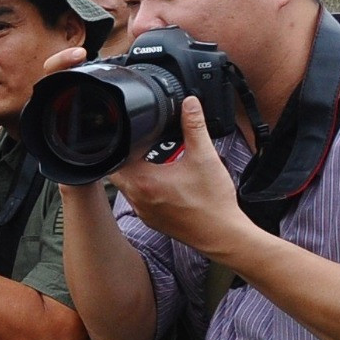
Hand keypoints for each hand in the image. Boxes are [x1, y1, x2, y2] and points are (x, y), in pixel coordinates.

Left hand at [107, 96, 250, 256]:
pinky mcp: (150, 219)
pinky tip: (163, 180)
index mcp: (142, 181)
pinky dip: (145, 187)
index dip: (123, 141)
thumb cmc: (213, 202)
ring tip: (153, 158)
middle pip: (118, 170)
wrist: (222, 235)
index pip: (116, 155)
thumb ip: (194, 127)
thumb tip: (189, 104)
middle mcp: (136, 198)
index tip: (135, 133)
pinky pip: (138, 198)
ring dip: (136, 171)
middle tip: (144, 144)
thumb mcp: (204, 157)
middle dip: (129, 155)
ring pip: (127, 185)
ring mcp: (141, 211)